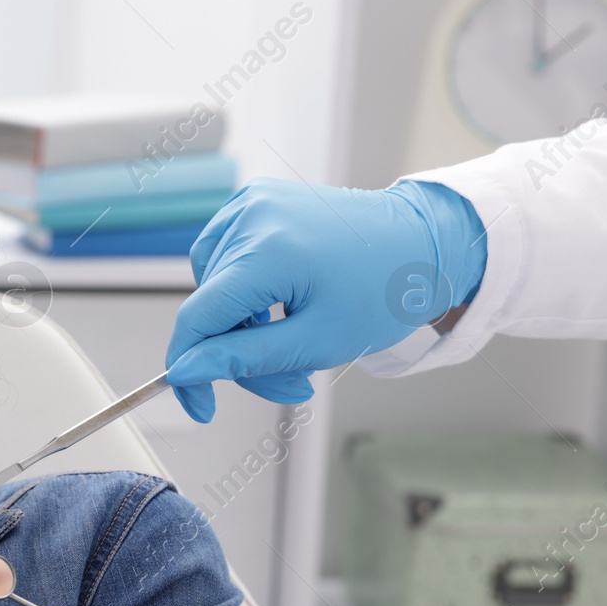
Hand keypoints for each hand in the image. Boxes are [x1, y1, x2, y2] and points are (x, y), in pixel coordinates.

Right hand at [164, 178, 487, 421]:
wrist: (421, 241)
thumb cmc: (382, 291)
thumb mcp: (315, 343)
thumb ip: (243, 359)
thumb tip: (184, 371)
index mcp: (267, 251)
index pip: (197, 319)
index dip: (189, 369)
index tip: (202, 406)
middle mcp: (251, 216)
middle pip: (209, 306)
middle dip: (238, 352)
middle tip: (288, 379)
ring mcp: (252, 201)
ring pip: (211, 284)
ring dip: (238, 321)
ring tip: (286, 333)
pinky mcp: (256, 199)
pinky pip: (223, 255)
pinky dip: (241, 288)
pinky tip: (277, 300)